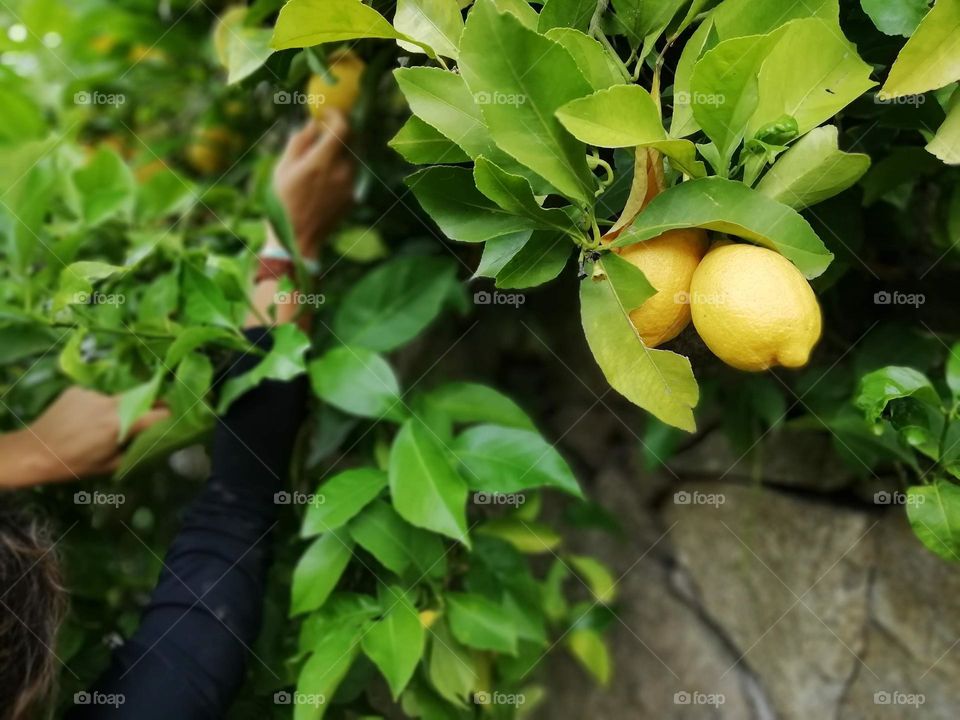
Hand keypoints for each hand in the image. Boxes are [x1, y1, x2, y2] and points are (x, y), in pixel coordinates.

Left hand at [0, 387, 169, 487]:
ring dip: (119, 408)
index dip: (170, 414)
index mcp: (119, 424)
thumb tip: (153, 443)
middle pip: (140, 399)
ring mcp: (92, 394)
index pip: (157, 413)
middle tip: (149, 418)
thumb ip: (134, 451)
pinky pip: (97, 397)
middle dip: (148, 406)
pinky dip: (97, 406)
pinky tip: (84, 419)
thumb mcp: (108, 466)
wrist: (33, 452)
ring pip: (117, 398)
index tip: (178, 417)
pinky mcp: (78, 390)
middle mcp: (110, 403)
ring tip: (105, 424)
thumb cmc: (73, 464)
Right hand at [272, 111, 354, 259]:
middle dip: (340, 130)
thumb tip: (312, 123)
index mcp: (321, 162)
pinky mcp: (352, 197)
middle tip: (326, 129)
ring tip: (320, 157)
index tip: (327, 112)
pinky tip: (325, 176)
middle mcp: (341, 172)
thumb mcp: (283, 168)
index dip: (337, 115)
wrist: (298, 240)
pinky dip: (342, 167)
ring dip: (340, 150)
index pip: (342, 127)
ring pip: (352, 157)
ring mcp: (349, 186)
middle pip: (351, 140)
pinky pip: (351, 173)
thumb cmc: (283, 203)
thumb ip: (299, 142)